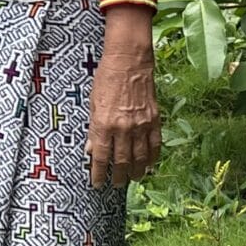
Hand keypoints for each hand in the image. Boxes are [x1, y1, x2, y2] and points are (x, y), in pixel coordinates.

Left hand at [87, 11, 159, 186]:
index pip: (101, 157)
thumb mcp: (92, 103)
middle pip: (122, 161)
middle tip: (116, 184)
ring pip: (140, 158)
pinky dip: (152, 158)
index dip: (98, 173)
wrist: (129, 61)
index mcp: (104, 124)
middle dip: (119, 176)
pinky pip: (154, 145)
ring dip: (137, 172)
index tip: (96, 183)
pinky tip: (150, 166)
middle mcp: (123, 128)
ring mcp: (140, 125)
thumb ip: (94, 129)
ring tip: (133, 179)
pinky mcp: (154, 120)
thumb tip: (91, 150)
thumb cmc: (106, 78)